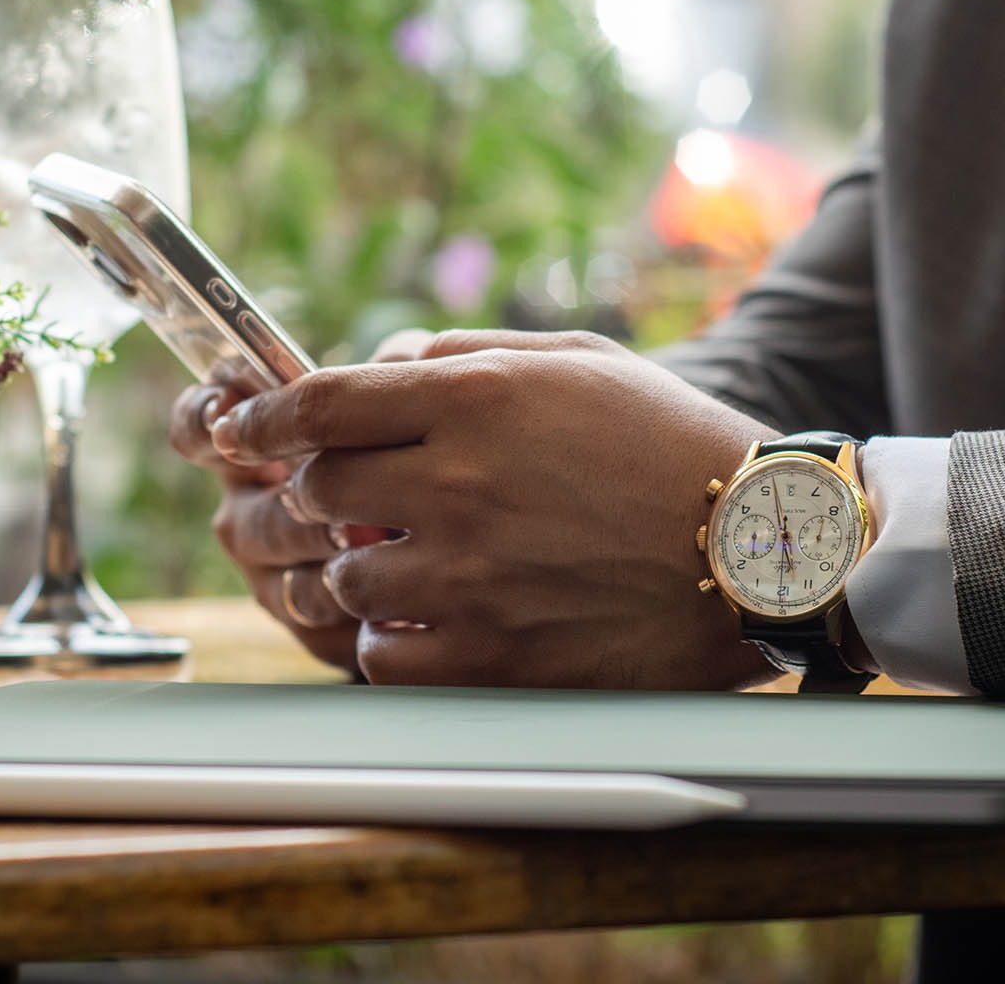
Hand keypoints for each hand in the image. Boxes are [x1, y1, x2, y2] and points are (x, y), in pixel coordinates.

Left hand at [209, 329, 776, 689]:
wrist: (759, 548)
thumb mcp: (578, 360)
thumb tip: (386, 364)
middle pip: (317, 488)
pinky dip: (392, 638)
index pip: (320, 403)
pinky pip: (382, 653)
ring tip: (409, 561)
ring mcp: (471, 572)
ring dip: (358, 567)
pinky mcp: (492, 652)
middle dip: (318, 491)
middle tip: (348, 500)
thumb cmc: (671, 443)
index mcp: (476, 397)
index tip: (244, 430)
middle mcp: (459, 481)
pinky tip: (432, 619)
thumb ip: (469, 351)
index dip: (264, 417)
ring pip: (343, 576)